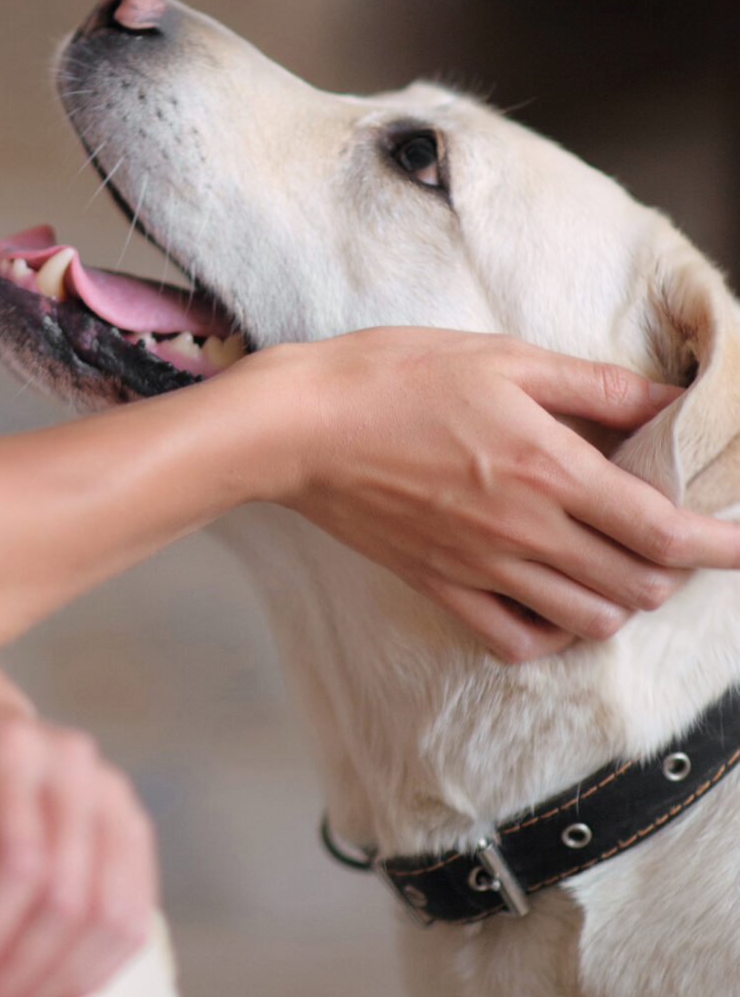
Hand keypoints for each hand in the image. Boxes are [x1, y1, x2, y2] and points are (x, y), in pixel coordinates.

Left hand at [0, 662, 156, 996]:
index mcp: (4, 746)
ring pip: (107, 923)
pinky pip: (128, 928)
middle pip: (65, 900)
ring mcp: (114, 798)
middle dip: (3, 985)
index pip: (14, 863)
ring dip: (42, 993)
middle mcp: (74, 765)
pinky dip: (80, 979)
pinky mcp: (133, 835)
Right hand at [241, 327, 739, 659]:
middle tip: (670, 533)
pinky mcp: (443, 587)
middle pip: (639, 583)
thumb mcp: (503, 358)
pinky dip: (554, 630)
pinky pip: (519, 639)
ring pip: (590, 618)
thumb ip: (594, 386)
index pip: (662, 529)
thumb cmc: (393, 376)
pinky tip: (553, 597)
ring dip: (623, 598)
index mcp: (548, 467)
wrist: (298, 426)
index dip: (722, 545)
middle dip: (674, 569)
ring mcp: (484, 567)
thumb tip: (668, 402)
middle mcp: (526, 529)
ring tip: (616, 561)